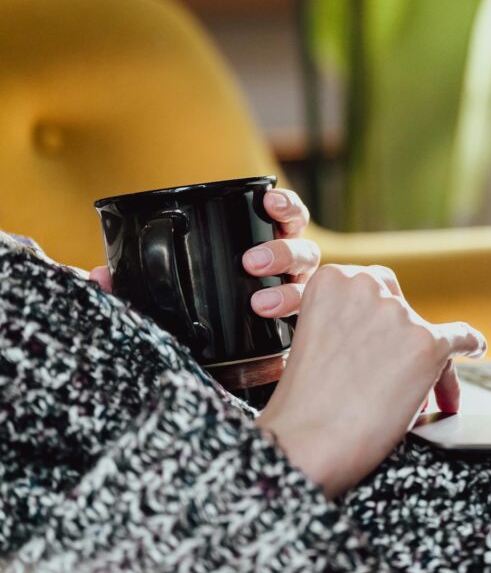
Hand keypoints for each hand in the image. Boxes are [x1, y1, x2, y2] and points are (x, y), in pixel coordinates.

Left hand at [88, 189, 319, 316]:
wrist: (221, 369)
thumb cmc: (200, 318)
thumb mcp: (169, 297)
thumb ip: (137, 286)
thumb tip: (98, 276)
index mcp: (266, 246)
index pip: (287, 218)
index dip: (284, 207)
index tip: (268, 203)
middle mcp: (290, 271)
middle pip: (302, 251)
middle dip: (280, 251)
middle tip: (250, 263)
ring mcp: (297, 301)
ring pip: (308, 287)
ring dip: (287, 291)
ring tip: (260, 305)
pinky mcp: (300, 334)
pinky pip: (311, 326)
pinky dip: (301, 326)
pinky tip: (284, 336)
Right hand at [255, 264, 486, 497]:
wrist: (306, 442)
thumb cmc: (304, 403)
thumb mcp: (312, 337)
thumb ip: (345, 319)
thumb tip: (387, 328)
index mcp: (333, 279)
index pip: (373, 287)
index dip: (379, 319)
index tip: (379, 341)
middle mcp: (368, 287)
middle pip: (402, 308)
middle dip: (401, 336)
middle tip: (394, 369)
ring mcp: (400, 315)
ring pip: (426, 333)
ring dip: (423, 362)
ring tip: (409, 396)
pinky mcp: (428, 343)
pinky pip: (461, 337)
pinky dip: (471, 344)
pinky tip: (476, 349)